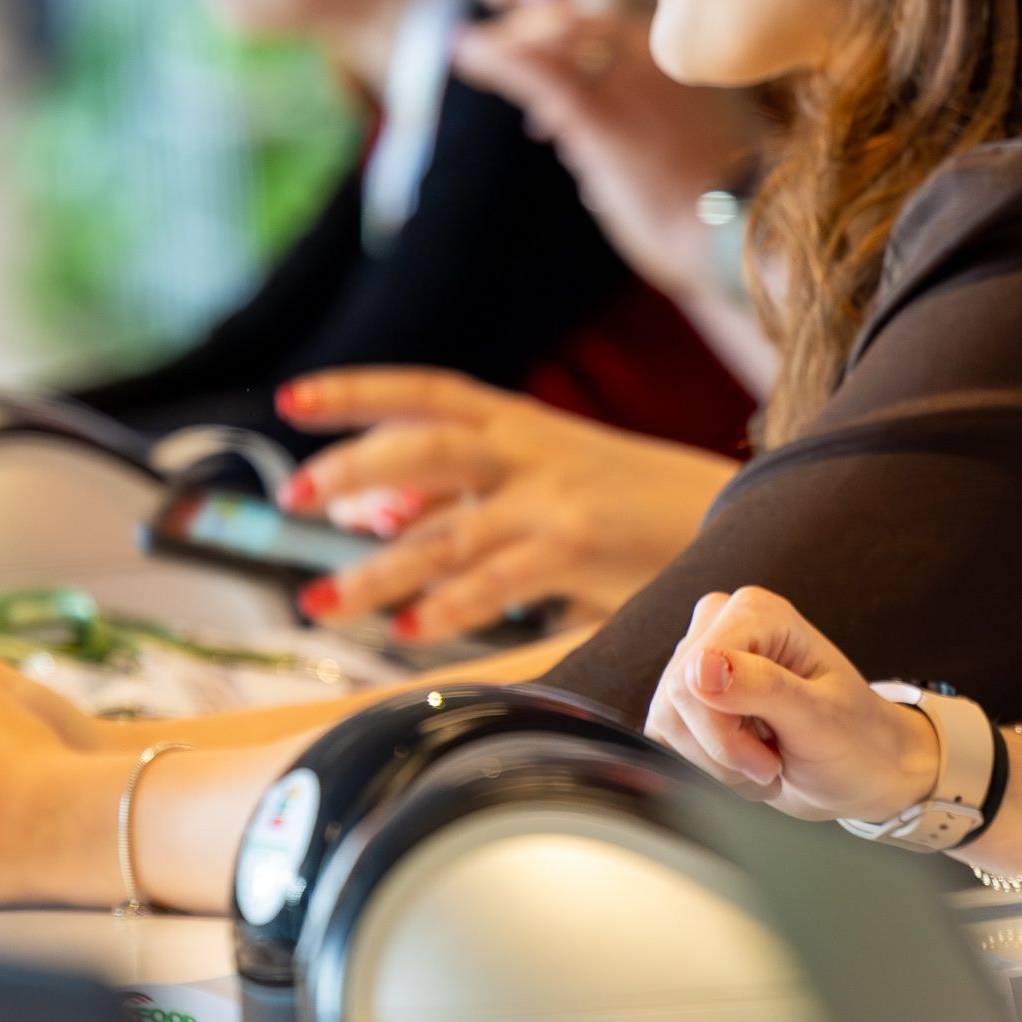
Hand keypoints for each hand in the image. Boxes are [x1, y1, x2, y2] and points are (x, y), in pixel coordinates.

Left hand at [275, 368, 735, 641]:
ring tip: (319, 603)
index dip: (357, 391)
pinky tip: (409, 630)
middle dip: (352, 469)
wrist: (729, 514)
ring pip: (446, 531)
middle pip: (424, 446)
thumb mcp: (543, 479)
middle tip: (293, 497)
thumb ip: (463, 495)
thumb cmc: (626, 504)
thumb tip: (373, 518)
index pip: (425, 393)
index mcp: (519, 422)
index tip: (293, 402)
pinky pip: (498, 582)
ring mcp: (552, 500)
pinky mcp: (578, 548)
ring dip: (374, 571)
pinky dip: (449, 607)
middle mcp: (529, 451)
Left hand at [450, 3, 771, 312]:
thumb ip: (657, 124)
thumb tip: (596, 141)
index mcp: (686, 59)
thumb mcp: (702, 147)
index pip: (611, 30)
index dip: (569, 37)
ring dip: (510, 45)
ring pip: (551, 41)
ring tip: (478, 55)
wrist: (739, 233)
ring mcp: (625, 78)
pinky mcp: (595, 112)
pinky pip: (531, 68)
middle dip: (533, 35)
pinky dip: (492, 56)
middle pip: (577, 26)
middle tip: (502, 53)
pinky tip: (464, 52)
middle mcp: (654, 55)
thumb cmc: (724, 207)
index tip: (546, 56)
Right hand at [643, 587, 936, 819]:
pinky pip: (665, 736)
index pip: (695, 673)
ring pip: (666, 722)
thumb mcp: (820, 717)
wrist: (862, 770)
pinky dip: (704, 766)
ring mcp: (701, 659)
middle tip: (770, 764)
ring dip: (716, 764)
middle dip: (722, 752)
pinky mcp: (690, 696)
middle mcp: (723, 625)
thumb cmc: (855, 739)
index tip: (768, 759)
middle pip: (676, 699)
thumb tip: (701, 669)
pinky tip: (744, 763)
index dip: (723, 732)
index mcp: (757, 613)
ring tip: (764, 762)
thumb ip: (763, 688)